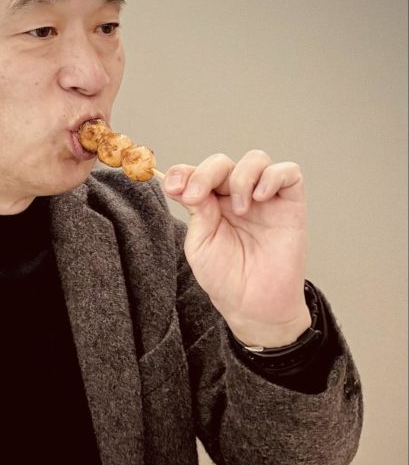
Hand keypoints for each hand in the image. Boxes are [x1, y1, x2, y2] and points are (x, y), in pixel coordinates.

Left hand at [163, 151, 310, 347]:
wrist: (254, 304)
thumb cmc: (226, 279)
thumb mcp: (200, 244)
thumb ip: (197, 211)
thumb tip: (184, 182)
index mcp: (211, 206)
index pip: (197, 175)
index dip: (185, 173)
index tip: (173, 186)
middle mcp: (236, 197)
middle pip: (222, 163)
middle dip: (207, 173)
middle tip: (197, 195)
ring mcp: (264, 199)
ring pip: (256, 160)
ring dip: (241, 176)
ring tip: (239, 209)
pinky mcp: (291, 203)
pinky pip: (288, 172)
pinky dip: (272, 177)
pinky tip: (259, 198)